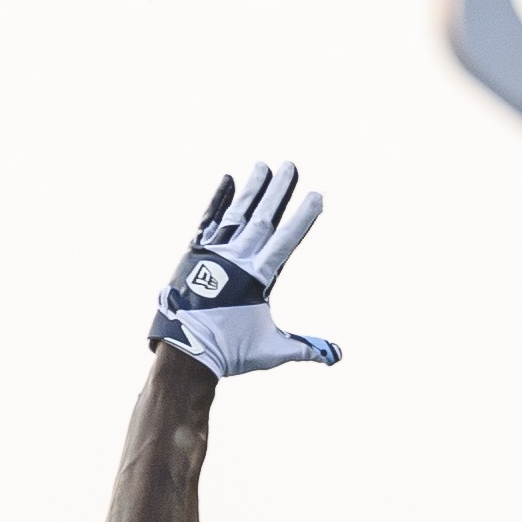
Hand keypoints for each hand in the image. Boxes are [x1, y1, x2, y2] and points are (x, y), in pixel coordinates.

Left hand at [151, 162, 338, 377]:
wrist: (184, 353)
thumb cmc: (230, 352)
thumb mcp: (273, 350)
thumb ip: (306, 347)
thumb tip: (337, 356)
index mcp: (257, 279)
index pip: (286, 241)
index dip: (302, 217)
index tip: (316, 196)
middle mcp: (235, 260)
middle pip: (262, 219)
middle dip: (278, 191)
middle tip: (290, 165)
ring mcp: (213, 254)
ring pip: (237, 214)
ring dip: (252, 190)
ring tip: (263, 166)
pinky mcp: (194, 253)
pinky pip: (209, 220)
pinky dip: (219, 200)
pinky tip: (229, 180)